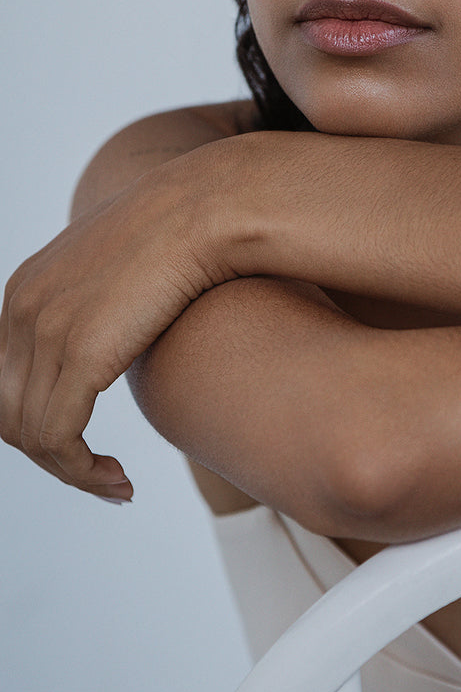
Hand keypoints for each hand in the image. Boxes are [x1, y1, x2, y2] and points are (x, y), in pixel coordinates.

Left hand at [0, 154, 233, 500]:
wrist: (210, 207)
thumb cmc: (189, 235)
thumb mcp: (125, 272)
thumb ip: (104, 305)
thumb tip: (121, 337)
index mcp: (25, 291)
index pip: (5, 383)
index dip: (39, 425)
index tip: (83, 449)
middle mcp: (21, 310)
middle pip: (8, 414)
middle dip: (52, 457)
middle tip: (104, 477)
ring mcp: (44, 331)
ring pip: (31, 435)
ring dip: (72, 474)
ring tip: (118, 484)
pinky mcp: (79, 355)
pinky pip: (58, 440)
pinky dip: (82, 473)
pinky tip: (120, 481)